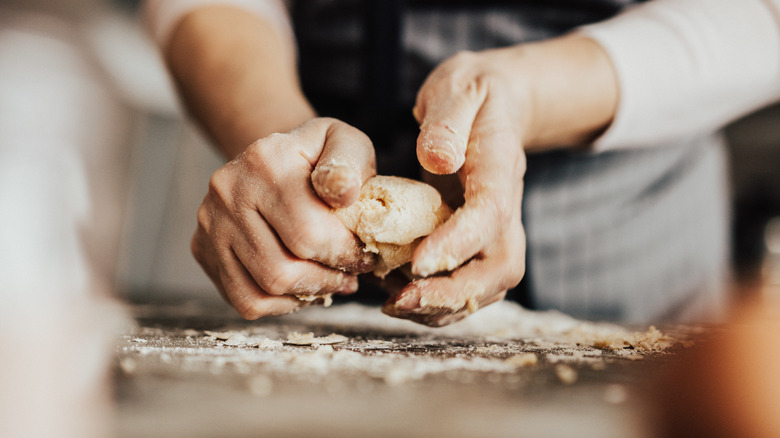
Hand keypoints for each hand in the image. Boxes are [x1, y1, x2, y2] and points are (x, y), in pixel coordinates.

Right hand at [192, 118, 376, 318]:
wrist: (273, 160)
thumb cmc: (317, 158)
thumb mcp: (343, 143)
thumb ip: (349, 164)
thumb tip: (344, 192)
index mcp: (265, 161)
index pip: (308, 233)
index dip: (346, 255)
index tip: (365, 256)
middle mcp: (228, 191)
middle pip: (282, 269)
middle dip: (328, 279)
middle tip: (350, 273)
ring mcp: (210, 223)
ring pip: (264, 290)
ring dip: (307, 294)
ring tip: (330, 279)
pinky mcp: (203, 249)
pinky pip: (245, 300)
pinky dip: (281, 303)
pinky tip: (302, 286)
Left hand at [382, 49, 528, 325]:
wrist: (496, 103)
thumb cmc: (472, 94)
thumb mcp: (457, 90)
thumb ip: (447, 122)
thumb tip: (438, 159)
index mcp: (500, 169)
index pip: (489, 215)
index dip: (457, 244)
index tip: (417, 263)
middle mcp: (506, 208)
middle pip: (499, 268)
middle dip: (453, 294)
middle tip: (400, 300)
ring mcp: (497, 230)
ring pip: (486, 286)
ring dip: (443, 306)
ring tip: (393, 304)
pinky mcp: (480, 242)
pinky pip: (469, 284)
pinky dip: (438, 300)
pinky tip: (398, 295)